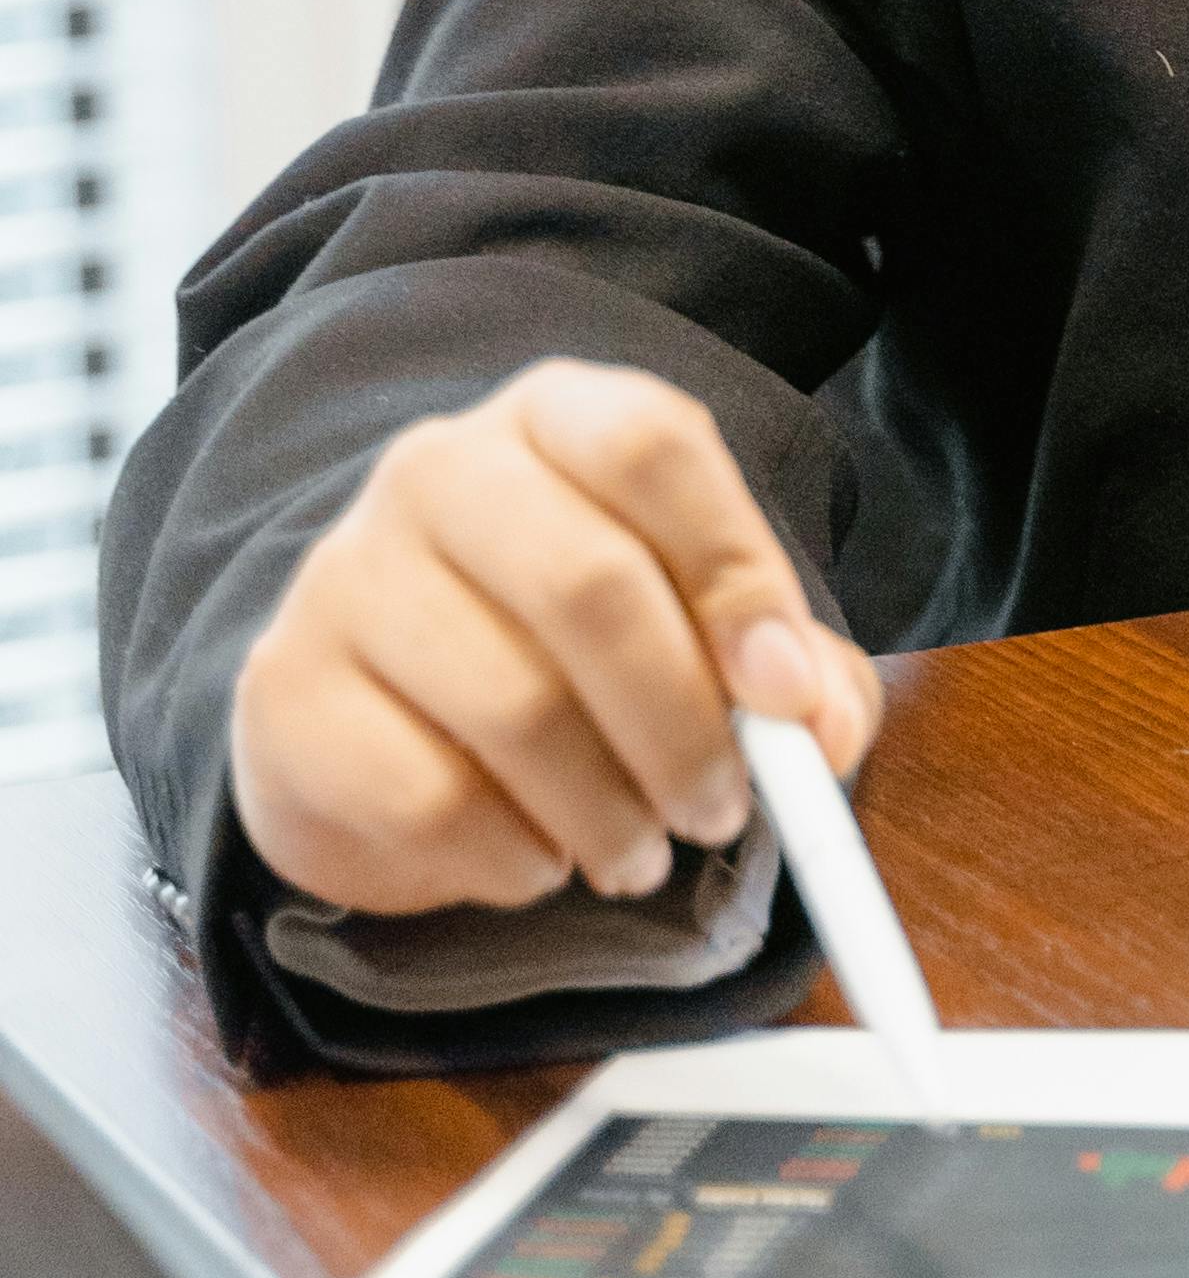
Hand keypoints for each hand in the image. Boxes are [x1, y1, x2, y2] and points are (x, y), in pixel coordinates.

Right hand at [227, 360, 881, 917]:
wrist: (386, 724)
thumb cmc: (573, 662)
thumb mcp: (699, 641)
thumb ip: (790, 675)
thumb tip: (814, 722)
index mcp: (556, 419)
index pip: (651, 446)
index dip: (736, 573)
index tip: (785, 693)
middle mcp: (439, 469)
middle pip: (589, 582)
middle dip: (683, 727)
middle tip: (721, 811)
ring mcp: (345, 574)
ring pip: (514, 706)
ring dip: (608, 812)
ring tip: (637, 849)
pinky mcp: (286, 694)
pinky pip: (427, 798)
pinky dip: (512, 856)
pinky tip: (535, 858)